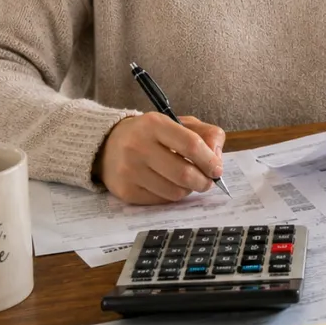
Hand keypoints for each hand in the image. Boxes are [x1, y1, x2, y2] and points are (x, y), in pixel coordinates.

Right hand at [95, 113, 225, 204]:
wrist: (108, 145)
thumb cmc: (152, 134)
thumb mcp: (178, 123)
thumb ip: (205, 134)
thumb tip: (217, 159)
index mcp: (154, 124)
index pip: (191, 144)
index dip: (209, 160)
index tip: (218, 170)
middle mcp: (138, 146)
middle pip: (184, 173)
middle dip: (203, 181)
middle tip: (207, 181)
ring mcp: (129, 170)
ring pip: (174, 191)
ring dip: (188, 190)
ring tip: (187, 182)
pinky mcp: (124, 191)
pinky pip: (160, 201)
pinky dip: (171, 196)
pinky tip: (168, 185)